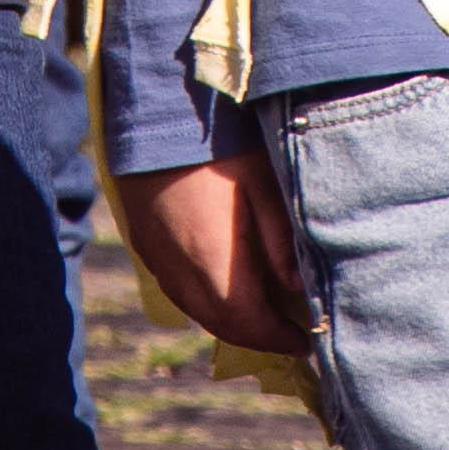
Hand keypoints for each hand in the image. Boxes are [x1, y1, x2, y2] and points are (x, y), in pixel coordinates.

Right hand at [110, 148, 308, 354]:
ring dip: (228, 319)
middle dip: (256, 335)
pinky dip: (203, 299)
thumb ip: (280, 238)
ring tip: (261, 313)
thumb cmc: (218, 141)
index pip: (248, 321)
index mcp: (212, 260)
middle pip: (220, 323)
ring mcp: (156, 257)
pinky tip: (222, 284)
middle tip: (287, 334)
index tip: (305, 341)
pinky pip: (176, 287)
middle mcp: (179, 269)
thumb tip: (298, 285)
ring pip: (195, 308)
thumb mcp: (261, 181)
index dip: (277, 338)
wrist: (155, 108)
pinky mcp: (143, 241)